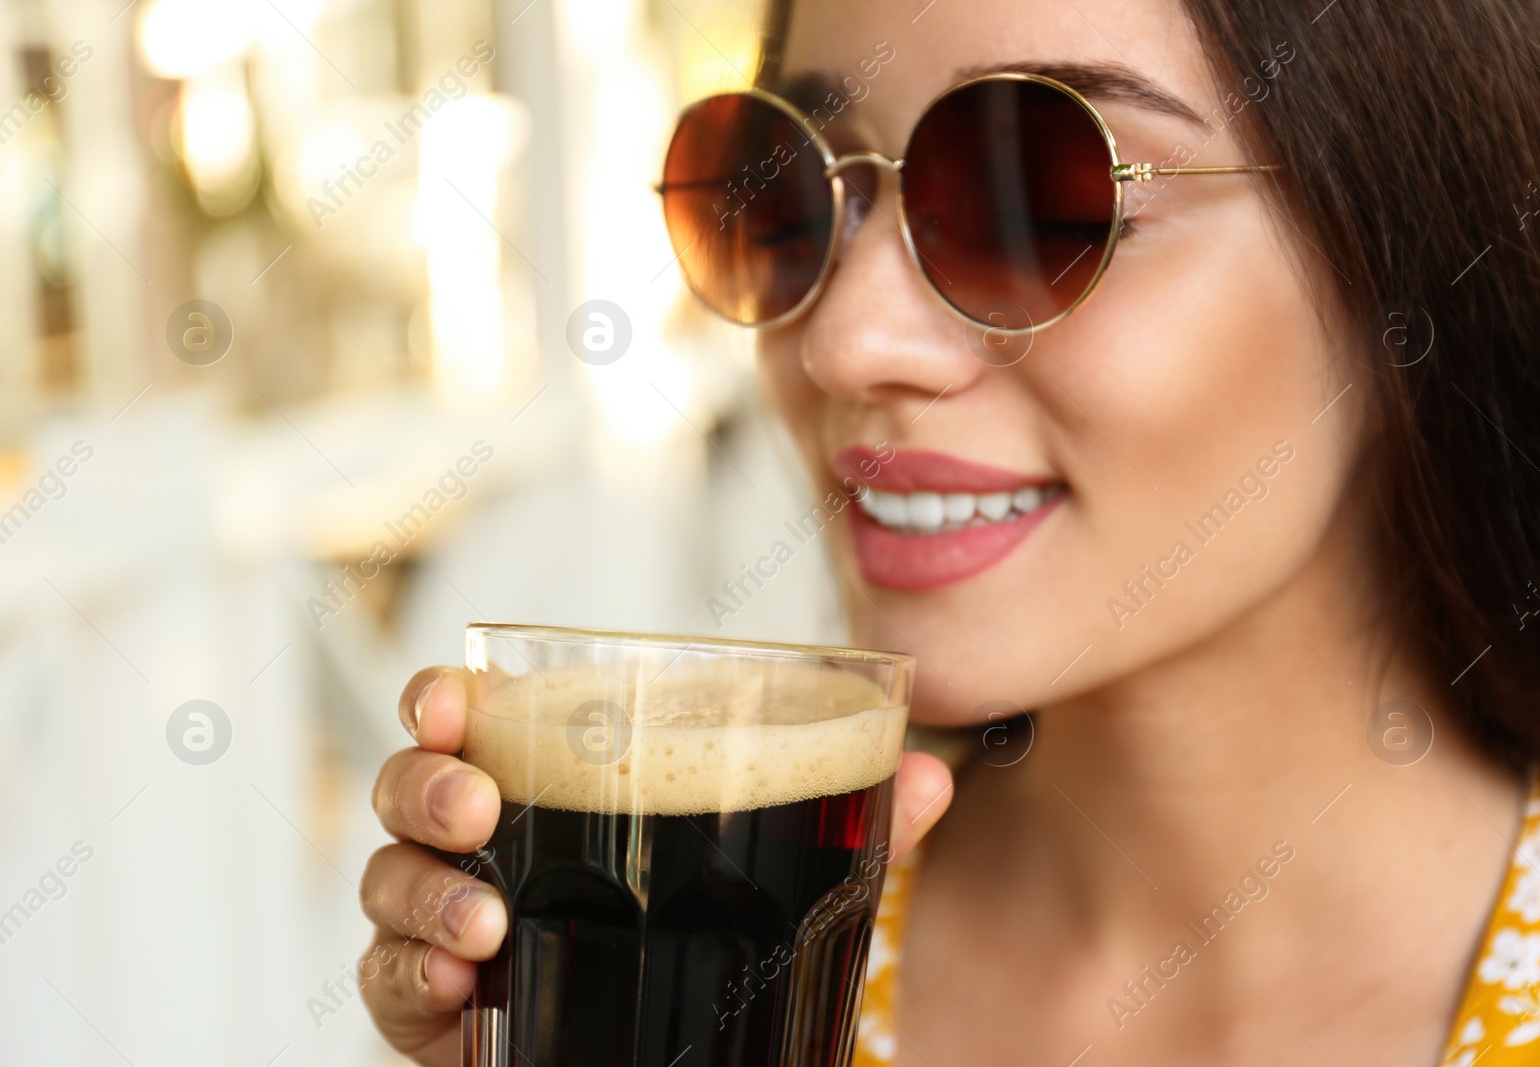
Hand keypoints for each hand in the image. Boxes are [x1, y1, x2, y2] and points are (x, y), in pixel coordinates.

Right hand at [359, 666, 954, 1065]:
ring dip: (423, 893)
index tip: (454, 697)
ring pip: (388, 884)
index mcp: (549, 785)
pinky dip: (411, 978)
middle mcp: (483, 846)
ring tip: (481, 924)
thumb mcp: (783, 875)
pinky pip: (389, 983)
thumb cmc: (704, 935)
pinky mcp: (433, 1008)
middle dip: (425, 786)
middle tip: (475, 808)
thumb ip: (847, 820)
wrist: (676, 1052)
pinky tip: (460, 986)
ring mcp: (449, 924)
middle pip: (410, 790)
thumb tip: (933, 775)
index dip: (443, 699)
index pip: (472, 720)